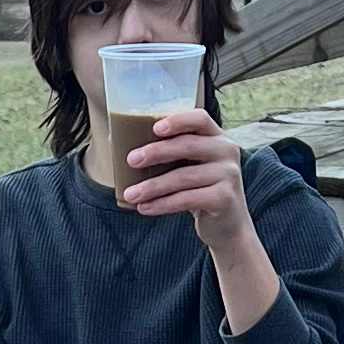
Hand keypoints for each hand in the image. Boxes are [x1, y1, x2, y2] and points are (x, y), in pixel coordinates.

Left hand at [117, 105, 249, 246]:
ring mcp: (228, 174)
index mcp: (216, 136)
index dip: (178, 120)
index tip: (154, 128)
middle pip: (188, 146)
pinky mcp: (224, 198)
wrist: (227, 224)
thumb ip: (168, 153)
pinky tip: (145, 208)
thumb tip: (114, 140)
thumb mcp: (190, 166)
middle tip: (131, 160)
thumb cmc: (199, 188)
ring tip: (130, 194)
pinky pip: (188, 199)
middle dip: (156, 152)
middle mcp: (226, 151)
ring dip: (153, 186)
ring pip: (184, 177)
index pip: (200, 118)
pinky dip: (163, 204)